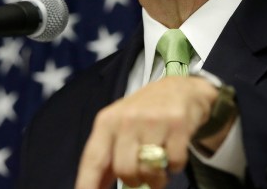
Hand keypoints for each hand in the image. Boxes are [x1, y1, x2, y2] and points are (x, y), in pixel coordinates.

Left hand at [75, 76, 217, 188]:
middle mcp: (127, 119)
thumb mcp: (119, 127)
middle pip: (124, 170)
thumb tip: (90, 188)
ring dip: (156, 178)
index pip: (93, 159)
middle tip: (141, 176)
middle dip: (134, 181)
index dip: (87, 184)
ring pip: (149, 170)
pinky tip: (172, 152)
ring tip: (158, 168)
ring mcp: (153, 120)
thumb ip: (106, 156)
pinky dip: (175, 166)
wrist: (178, 89)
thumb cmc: (143, 113)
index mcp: (106, 122)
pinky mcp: (177, 124)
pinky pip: (174, 163)